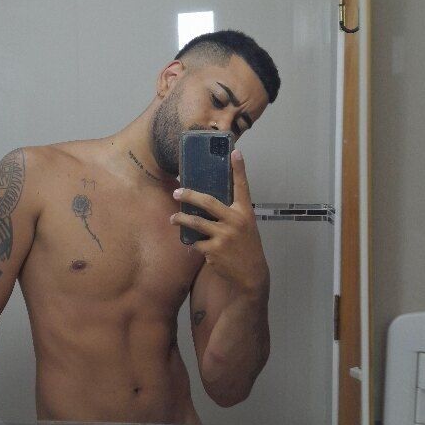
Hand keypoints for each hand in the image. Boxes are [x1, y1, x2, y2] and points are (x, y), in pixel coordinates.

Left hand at [170, 149, 269, 295]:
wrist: (251, 273)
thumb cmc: (246, 246)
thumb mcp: (246, 226)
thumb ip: (232, 213)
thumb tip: (211, 201)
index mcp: (245, 212)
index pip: (242, 186)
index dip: (239, 168)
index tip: (234, 152)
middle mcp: (235, 221)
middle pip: (207, 202)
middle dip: (189, 195)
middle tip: (177, 192)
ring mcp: (223, 236)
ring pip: (195, 223)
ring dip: (181, 219)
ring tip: (173, 218)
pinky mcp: (213, 250)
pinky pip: (196, 242)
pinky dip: (193, 242)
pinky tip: (192, 243)